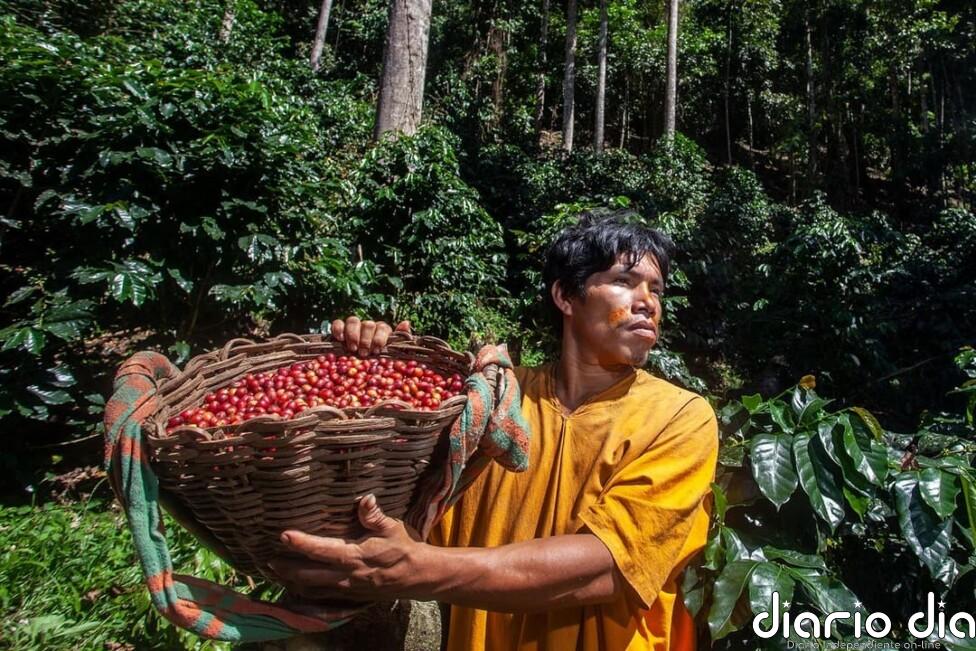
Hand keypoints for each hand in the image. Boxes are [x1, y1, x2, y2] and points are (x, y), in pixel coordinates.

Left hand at [271, 494, 427, 602]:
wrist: (418, 577)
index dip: (301, 543)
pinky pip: (322, 597)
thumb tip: (365, 498)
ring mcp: (347, 589)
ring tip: (275, 573)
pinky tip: (297, 587)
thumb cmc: (404, 549)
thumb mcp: (393, 528)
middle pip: (308, 575)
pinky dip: (306, 593)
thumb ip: (375, 515)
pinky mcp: (350, 596)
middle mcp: (347, 576)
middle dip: (286, 568)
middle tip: (266, 560)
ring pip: (312, 589)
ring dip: (292, 582)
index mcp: (355, 556)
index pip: (322, 550)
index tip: (283, 535)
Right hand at [329, 317, 411, 357]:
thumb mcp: (392, 352)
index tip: (376, 350)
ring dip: (353, 335)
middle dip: (366, 339)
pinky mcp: (340, 329)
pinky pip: (338, 323)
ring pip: (353, 321)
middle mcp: (368, 326)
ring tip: (353, 349)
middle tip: (364, 353)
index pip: (382, 327)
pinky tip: (340, 339)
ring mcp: (354, 326)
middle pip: (368, 324)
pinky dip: (338, 329)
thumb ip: (400, 338)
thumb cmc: (378, 359)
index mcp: (382, 330)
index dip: (379, 338)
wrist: (360, 366)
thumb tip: (406, 322)